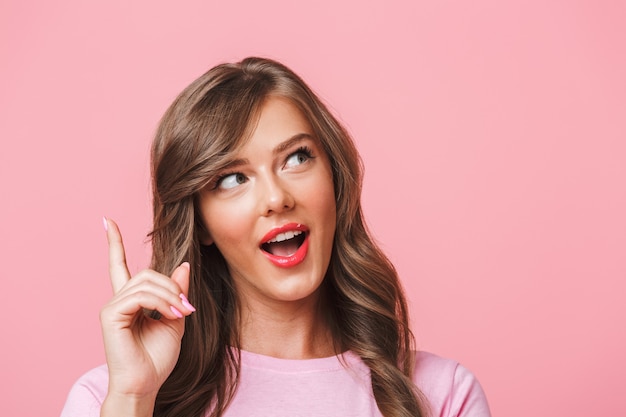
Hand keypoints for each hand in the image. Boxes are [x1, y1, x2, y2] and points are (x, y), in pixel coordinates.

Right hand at [100, 218, 195, 402]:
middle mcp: (118, 300)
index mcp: (131, 301)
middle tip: (187, 307)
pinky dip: (160, 302)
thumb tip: (183, 265)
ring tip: (180, 313)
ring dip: (169, 295)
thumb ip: (176, 292)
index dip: (114, 243)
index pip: (119, 266)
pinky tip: (169, 315)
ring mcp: (112, 306)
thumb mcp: (175, 318)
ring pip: (146, 282)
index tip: (107, 221)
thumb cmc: (158, 357)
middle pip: (147, 273)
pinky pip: (140, 295)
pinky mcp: (111, 314)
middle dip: (172, 286)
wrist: (147, 383)